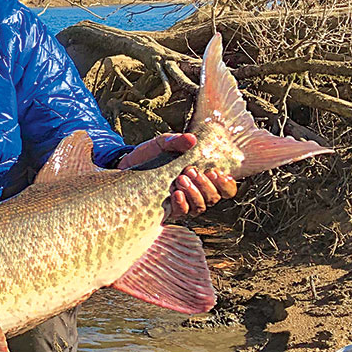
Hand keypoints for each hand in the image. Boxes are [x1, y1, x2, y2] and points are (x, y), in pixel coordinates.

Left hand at [117, 133, 236, 217]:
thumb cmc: (149, 154)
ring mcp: (181, 202)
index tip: (216, 172)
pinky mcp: (166, 210)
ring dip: (194, 193)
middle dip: (206, 184)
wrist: (125, 165)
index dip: (226, 183)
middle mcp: (194, 191)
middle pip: (214, 197)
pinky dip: (181, 203)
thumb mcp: (163, 143)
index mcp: (201, 175)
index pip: (225, 187)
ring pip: (200, 207)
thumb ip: (177, 140)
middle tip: (191, 170)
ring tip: (181, 179)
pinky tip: (175, 193)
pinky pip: (181, 212)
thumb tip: (192, 139)